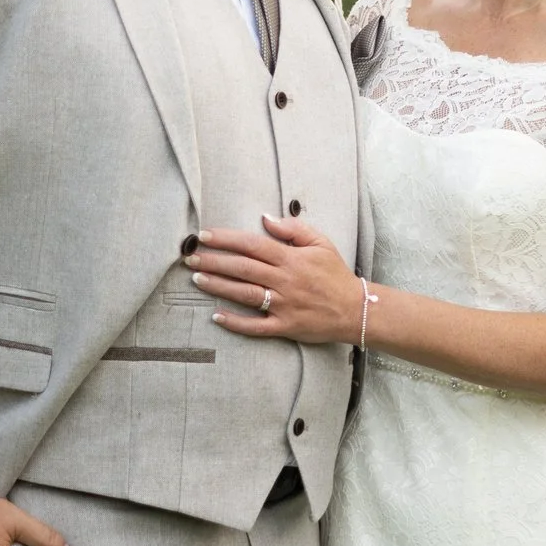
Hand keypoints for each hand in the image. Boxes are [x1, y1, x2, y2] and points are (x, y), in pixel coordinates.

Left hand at [187, 214, 360, 344]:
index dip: (226, 239)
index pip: (252, 244)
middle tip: (190, 257)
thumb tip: (266, 218)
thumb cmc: (336, 274)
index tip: (204, 236)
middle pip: (242, 268)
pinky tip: (216, 316)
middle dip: (214, 261)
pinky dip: (236, 322)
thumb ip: (294, 229)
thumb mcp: (321, 243)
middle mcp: (284, 280)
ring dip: (219, 286)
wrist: (356, 309)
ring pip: (245, 294)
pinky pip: (256, 326)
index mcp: (291, 258)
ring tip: (197, 278)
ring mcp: (283, 305)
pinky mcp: (285, 326)